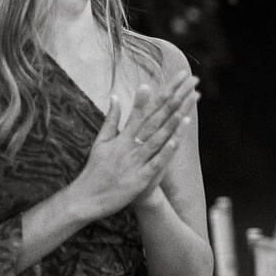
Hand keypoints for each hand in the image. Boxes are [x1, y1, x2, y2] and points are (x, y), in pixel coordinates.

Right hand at [70, 71, 198, 218]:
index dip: (160, 92)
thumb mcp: (101, 141)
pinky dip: (165, 151)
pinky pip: (155, 162)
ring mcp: (135, 160)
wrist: (86, 198)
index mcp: (122, 135)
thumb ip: (111, 119)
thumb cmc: (96, 169)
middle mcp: (129, 144)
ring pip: (156, 137)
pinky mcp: (140, 177)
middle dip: (173, 99)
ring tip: (186, 107)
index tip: (174, 77)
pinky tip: (176, 139)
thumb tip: (115, 95)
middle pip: (155, 117)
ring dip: (171, 122)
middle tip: (189, 81)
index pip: (144, 109)